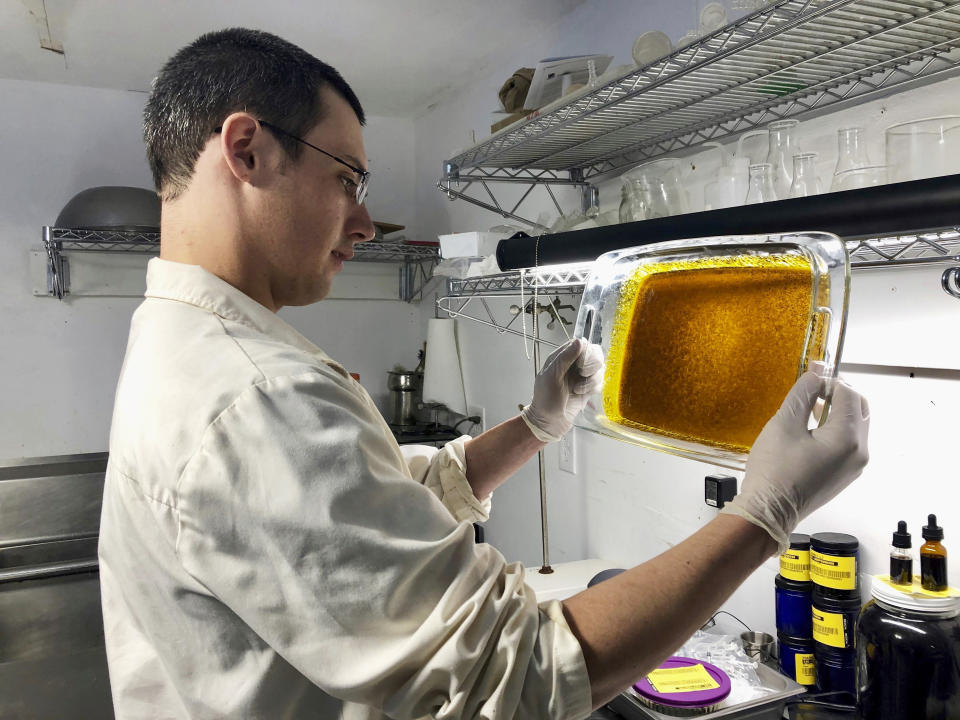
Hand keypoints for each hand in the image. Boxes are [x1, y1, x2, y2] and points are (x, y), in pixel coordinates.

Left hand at [520, 338, 603, 442]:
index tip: (580, 364)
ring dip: (591, 380)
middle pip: (594, 353)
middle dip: (592, 364)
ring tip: (578, 390)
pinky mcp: (588, 388)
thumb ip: (565, 358)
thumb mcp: (551, 376)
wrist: (549, 423)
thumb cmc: (545, 399)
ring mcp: (581, 377)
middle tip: (583, 374)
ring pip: (599, 368)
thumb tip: (579, 341)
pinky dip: (593, 388)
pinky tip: (582, 395)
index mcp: (561, 358)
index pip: (580, 344)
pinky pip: (599, 381)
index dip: (585, 352)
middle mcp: (573, 365)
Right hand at [722, 372, 869, 551]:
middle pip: (860, 408)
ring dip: (837, 411)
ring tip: (809, 407)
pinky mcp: (845, 474)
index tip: (808, 380)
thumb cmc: (774, 469)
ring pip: (856, 426)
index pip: (848, 394)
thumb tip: (816, 373)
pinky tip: (811, 430)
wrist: (768, 511)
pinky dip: (836, 429)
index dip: (829, 381)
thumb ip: (803, 393)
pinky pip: (849, 443)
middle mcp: (860, 452)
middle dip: (839, 394)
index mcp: (848, 438)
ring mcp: (855, 466)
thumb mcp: (785, 423)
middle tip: (813, 389)